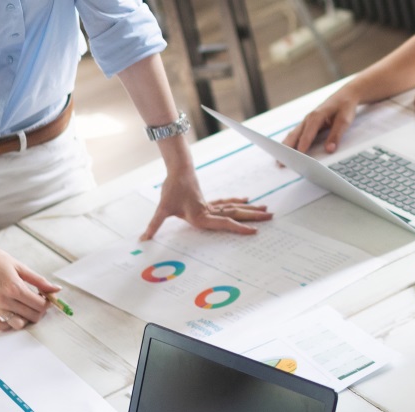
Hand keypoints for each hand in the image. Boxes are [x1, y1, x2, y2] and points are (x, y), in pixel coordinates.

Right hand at [0, 241, 56, 330]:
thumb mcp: (20, 266)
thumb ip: (39, 280)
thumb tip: (55, 289)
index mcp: (14, 288)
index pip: (40, 305)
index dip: (48, 301)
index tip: (47, 296)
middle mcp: (4, 300)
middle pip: (32, 316)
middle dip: (40, 309)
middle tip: (38, 299)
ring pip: (18, 324)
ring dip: (26, 318)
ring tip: (26, 307)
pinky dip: (7, 324)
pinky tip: (12, 314)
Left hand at [141, 172, 271, 239]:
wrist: (178, 168)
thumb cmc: (171, 189)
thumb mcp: (162, 209)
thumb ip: (154, 225)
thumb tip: (143, 239)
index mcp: (202, 216)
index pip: (225, 223)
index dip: (240, 228)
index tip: (255, 232)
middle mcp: (210, 211)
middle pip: (236, 214)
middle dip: (254, 217)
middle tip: (271, 217)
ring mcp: (211, 205)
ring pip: (234, 208)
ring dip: (250, 210)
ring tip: (266, 210)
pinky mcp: (209, 201)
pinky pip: (227, 203)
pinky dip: (237, 202)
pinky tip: (246, 201)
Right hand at [283, 88, 362, 153]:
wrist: (345, 95)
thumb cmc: (345, 106)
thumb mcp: (345, 120)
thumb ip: (336, 135)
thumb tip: (329, 149)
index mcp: (317, 116)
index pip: (308, 133)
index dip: (303, 145)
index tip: (299, 156)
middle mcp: (308, 118)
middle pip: (295, 135)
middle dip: (287, 148)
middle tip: (281, 161)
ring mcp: (307, 121)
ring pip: (294, 135)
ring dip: (286, 146)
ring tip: (279, 160)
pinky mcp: (308, 125)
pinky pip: (297, 135)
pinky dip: (291, 143)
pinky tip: (287, 151)